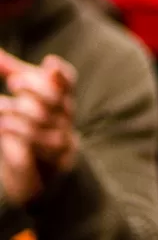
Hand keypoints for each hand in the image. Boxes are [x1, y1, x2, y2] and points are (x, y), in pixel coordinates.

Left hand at [0, 53, 75, 204]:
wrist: (44, 176)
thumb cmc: (28, 130)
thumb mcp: (21, 100)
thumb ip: (11, 73)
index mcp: (61, 100)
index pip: (68, 83)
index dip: (62, 74)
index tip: (49, 63)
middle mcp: (65, 118)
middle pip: (57, 99)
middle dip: (35, 88)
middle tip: (13, 83)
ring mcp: (63, 139)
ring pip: (47, 121)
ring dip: (20, 112)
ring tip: (0, 106)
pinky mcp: (56, 160)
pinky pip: (41, 144)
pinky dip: (20, 133)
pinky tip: (4, 127)